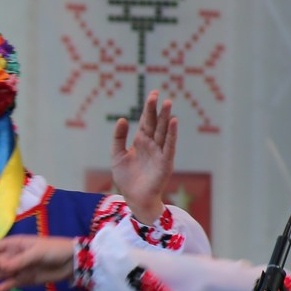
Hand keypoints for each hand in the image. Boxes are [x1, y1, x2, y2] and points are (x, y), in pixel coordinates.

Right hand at [0, 235, 76, 290]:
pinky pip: (11, 284)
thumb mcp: (37, 252)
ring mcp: (19, 269)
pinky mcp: (26, 279)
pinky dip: (4, 288)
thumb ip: (19, 260)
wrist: (73, 261)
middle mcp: (13, 257)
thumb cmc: (54, 250)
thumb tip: (1, 266)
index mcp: (14, 245)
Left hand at [110, 90, 176, 226]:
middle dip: (156, 109)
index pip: (145, 121)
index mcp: (141, 141)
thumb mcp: (117, 155)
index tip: (153, 94)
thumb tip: (121, 119)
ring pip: (163, 131)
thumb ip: (118, 138)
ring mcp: (160, 152)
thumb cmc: (126, 178)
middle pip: (155, 123)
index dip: (148, 108)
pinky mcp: (166, 161)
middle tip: (157, 93)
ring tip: (168, 103)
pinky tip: (173, 122)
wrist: (134, 197)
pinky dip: (172, 134)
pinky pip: (169, 145)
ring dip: (166, 118)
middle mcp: (152, 144)